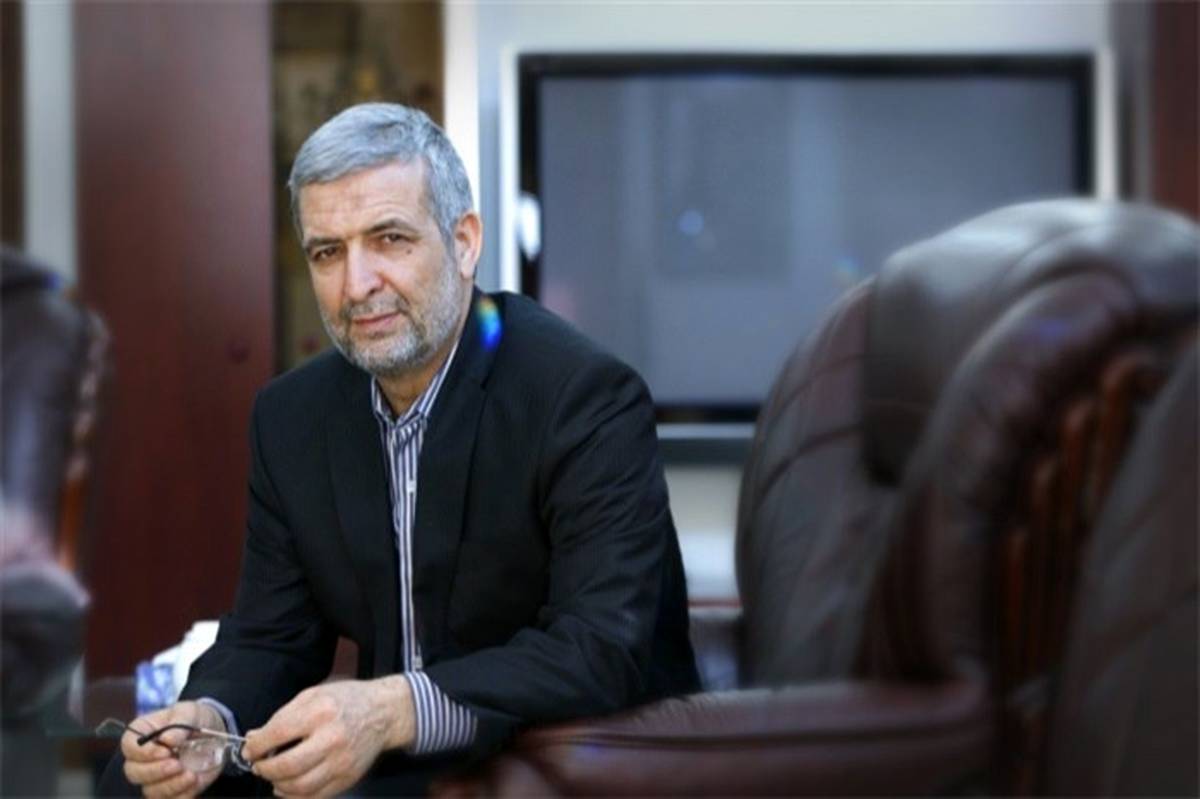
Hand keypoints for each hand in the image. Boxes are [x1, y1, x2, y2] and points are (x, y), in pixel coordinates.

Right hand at [121, 701, 225, 797]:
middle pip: (134, 772)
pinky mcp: (171, 789)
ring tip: (191, 774)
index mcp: (143, 732)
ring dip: (170, 785)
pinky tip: (195, 782)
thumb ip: (179, 724)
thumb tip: (168, 740)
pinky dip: (182, 794)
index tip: (165, 751)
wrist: (215, 732)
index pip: (130, 746)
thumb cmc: (195, 718)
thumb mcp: (190, 712)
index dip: (143, 752)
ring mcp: (156, 776)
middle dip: (155, 771)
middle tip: (177, 764)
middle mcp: (144, 758)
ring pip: (150, 790)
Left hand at [242, 676, 414, 797]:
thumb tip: (255, 738)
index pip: (277, 735)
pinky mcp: (348, 777)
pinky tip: (289, 786)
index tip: (251, 749)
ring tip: (274, 776)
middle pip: (287, 766)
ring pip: (299, 786)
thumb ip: (282, 716)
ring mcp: (342, 761)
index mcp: (320, 712)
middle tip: (259, 765)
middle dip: (264, 769)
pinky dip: (295, 796)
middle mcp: (332, 738)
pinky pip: (315, 796)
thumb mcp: (313, 695)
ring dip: (278, 785)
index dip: (256, 746)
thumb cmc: (348, 700)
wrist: (384, 712)